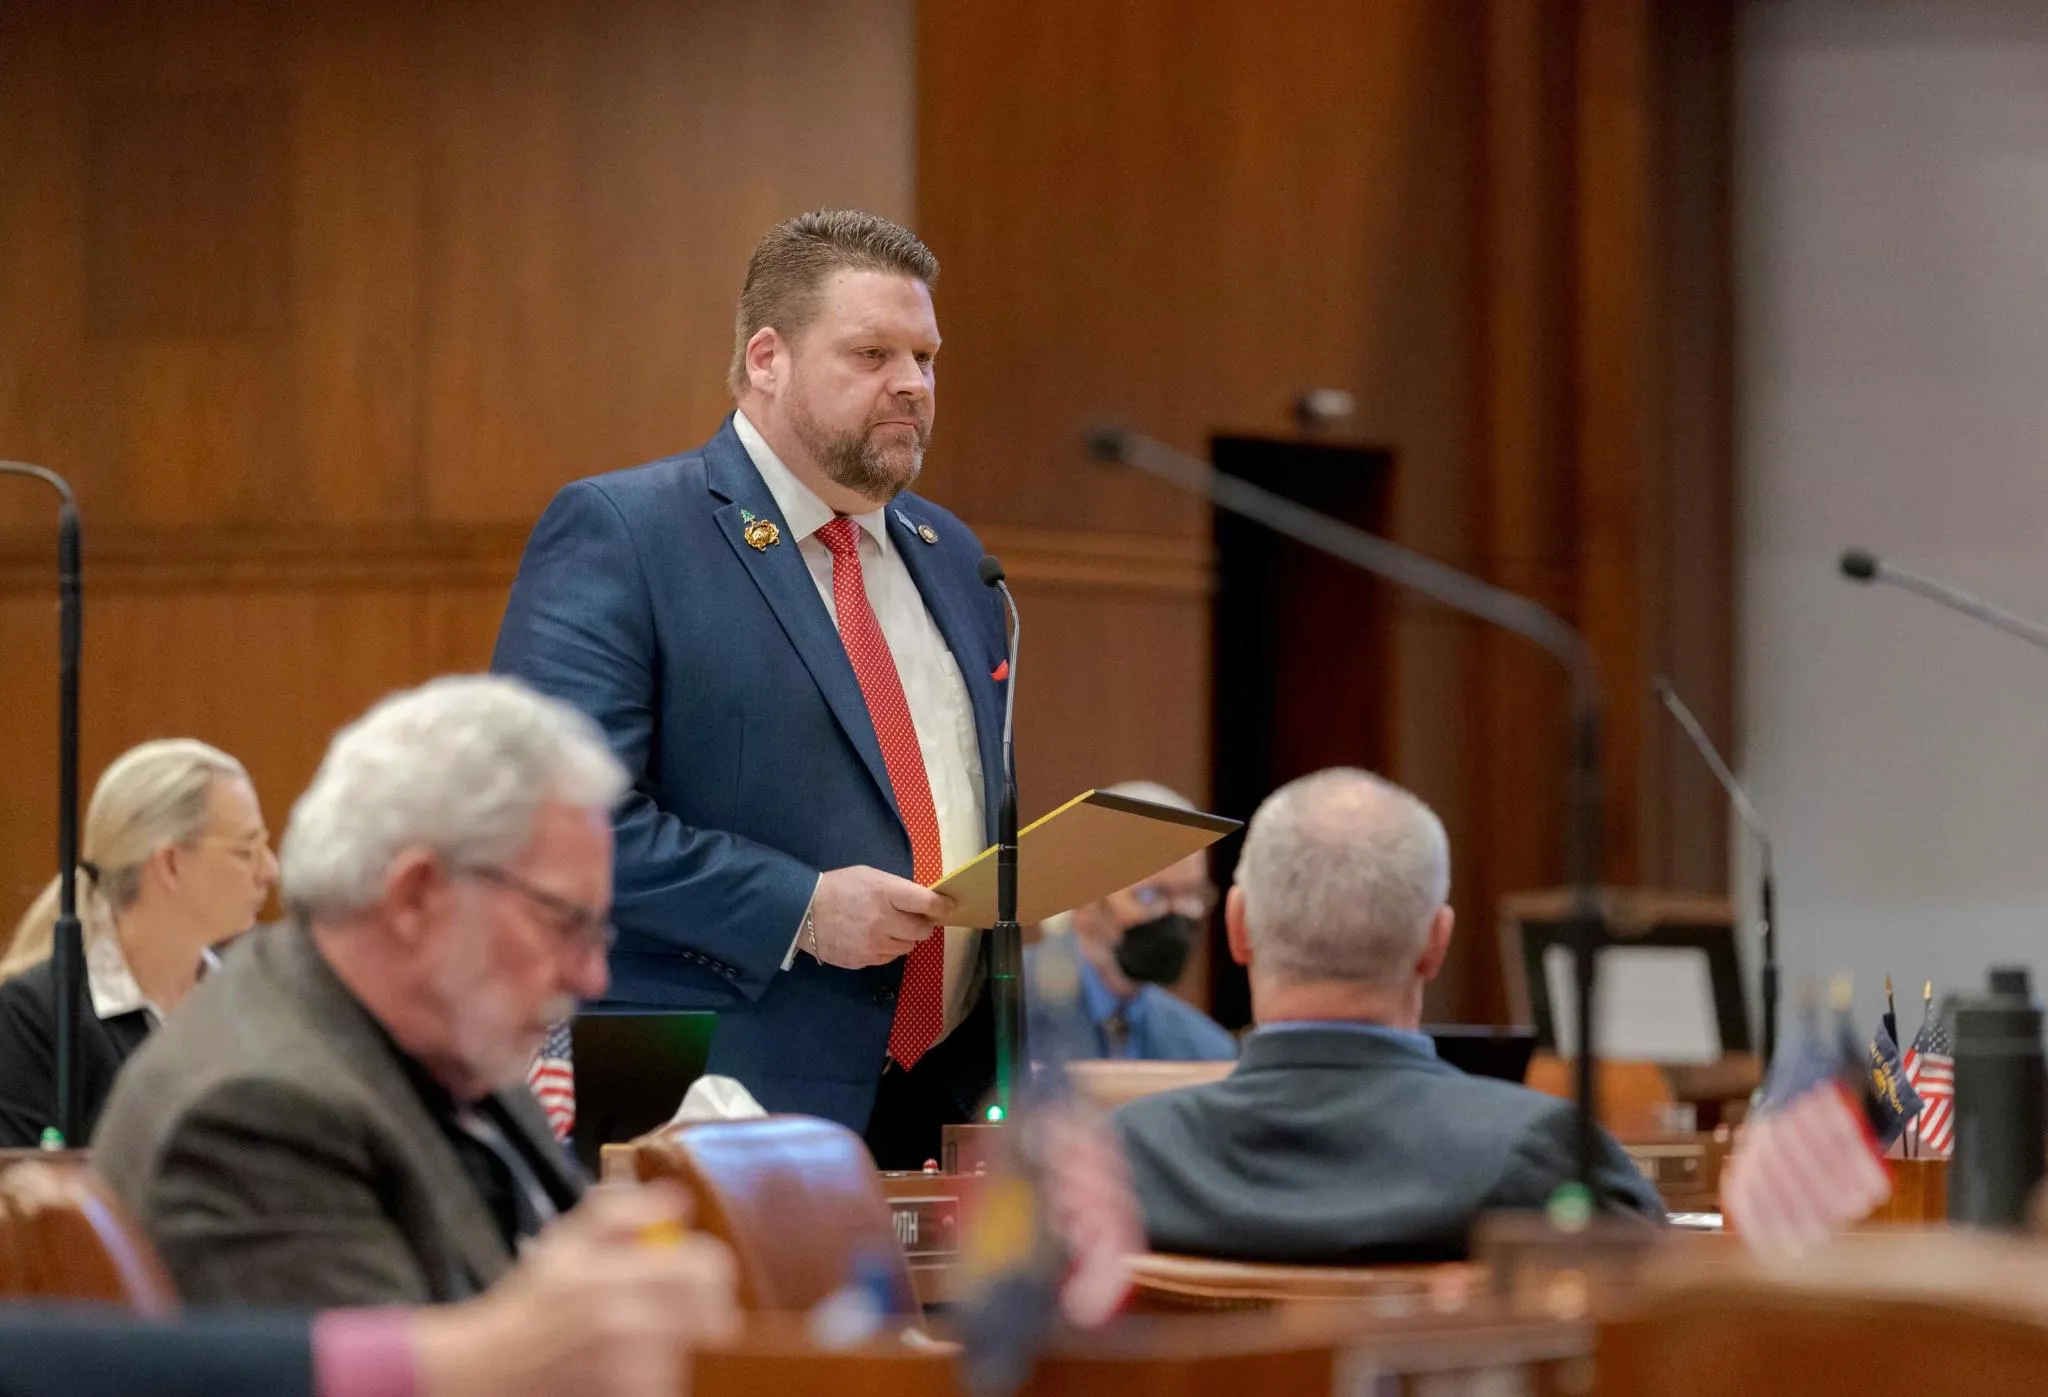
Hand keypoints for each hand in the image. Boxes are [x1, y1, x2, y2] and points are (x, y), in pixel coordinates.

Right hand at [411, 1183, 738, 1396]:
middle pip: (714, 1317)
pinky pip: (669, 1386)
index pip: (708, 1270)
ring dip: (673, 1347)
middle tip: (672, 1314)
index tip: (699, 1277)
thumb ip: (620, 1212)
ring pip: (690, 1353)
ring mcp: (630, 1375)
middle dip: (700, 1312)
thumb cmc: (527, 1306)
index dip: (711, 1271)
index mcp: (618, 1278)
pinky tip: (624, 1370)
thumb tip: (678, 1201)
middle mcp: (629, 1327)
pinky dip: (656, 1379)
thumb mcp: (565, 1243)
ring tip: (632, 1343)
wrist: (484, 1373)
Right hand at [806, 865, 955, 968]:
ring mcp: (874, 944)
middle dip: (923, 924)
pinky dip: (887, 948)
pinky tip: (873, 938)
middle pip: (923, 930)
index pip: (927, 903)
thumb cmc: (839, 888)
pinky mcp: (865, 960)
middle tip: (916, 919)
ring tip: (888, 928)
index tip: (948, 907)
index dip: (942, 906)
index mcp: (886, 893)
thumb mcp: (870, 876)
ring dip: (904, 937)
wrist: (803, 912)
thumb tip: (923, 901)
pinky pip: (889, 957)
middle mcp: (884, 921)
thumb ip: (897, 888)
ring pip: (908, 947)